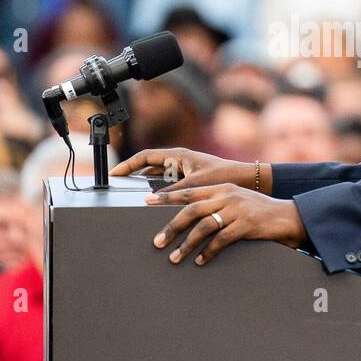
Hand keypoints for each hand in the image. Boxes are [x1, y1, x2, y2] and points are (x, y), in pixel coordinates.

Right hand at [109, 147, 269, 193]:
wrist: (245, 179)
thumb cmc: (224, 176)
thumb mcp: (195, 185)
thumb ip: (173, 193)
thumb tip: (152, 201)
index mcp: (178, 156)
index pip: (145, 157)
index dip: (128, 165)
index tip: (114, 174)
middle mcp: (179, 161)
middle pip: (148, 167)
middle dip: (133, 175)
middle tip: (118, 185)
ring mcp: (183, 171)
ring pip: (158, 177)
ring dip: (145, 185)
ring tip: (131, 196)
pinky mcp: (190, 181)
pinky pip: (168, 186)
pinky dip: (158, 193)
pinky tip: (153, 205)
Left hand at [146, 183, 305, 264]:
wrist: (288, 216)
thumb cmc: (258, 211)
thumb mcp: (236, 200)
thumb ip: (215, 203)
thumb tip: (190, 217)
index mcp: (221, 188)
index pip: (188, 191)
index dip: (166, 197)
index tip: (146, 203)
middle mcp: (227, 195)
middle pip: (191, 209)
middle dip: (171, 226)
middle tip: (156, 241)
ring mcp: (237, 209)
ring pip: (204, 226)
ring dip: (187, 244)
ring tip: (175, 258)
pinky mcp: (246, 225)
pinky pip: (221, 240)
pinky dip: (208, 252)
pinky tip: (200, 261)